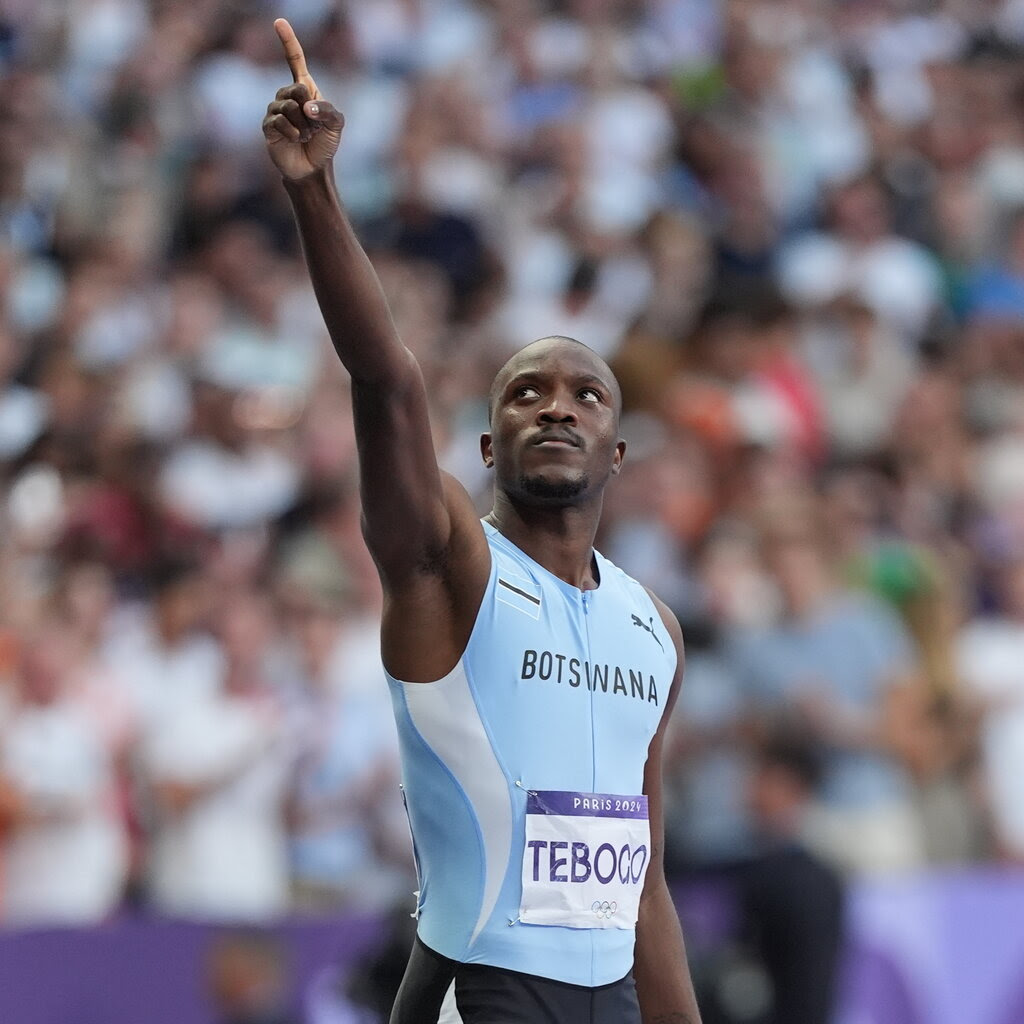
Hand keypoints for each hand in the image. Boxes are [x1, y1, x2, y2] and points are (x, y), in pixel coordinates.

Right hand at [262, 18, 343, 180]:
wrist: (312, 169)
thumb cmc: (325, 144)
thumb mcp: (337, 125)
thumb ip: (328, 110)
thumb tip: (307, 107)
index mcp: (305, 89)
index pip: (294, 60)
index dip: (287, 41)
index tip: (279, 22)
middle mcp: (287, 95)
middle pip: (297, 89)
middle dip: (311, 111)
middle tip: (314, 127)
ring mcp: (275, 109)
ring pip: (290, 107)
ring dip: (305, 126)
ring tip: (306, 136)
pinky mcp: (268, 126)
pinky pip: (281, 122)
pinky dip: (294, 133)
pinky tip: (297, 141)